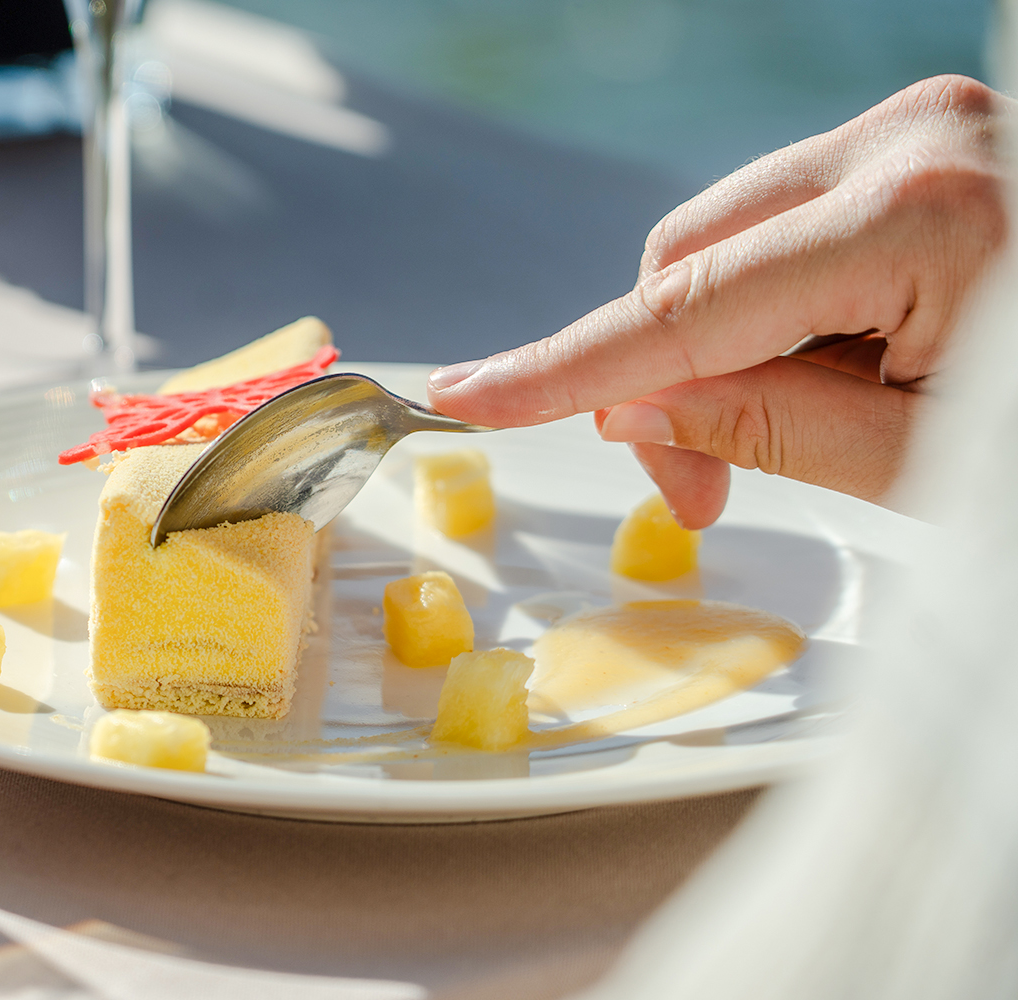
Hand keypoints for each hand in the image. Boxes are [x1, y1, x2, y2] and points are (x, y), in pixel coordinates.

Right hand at [427, 75, 1006, 527]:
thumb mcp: (928, 468)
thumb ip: (763, 424)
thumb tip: (632, 406)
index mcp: (923, 218)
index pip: (685, 309)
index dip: (563, 368)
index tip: (467, 395)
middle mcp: (916, 138)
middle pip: (689, 255)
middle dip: (661, 377)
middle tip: (702, 493)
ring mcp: (928, 126)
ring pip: (728, 235)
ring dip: (719, 342)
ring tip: (798, 428)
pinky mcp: (933, 141)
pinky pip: (788, 220)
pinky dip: (777, 305)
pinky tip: (841, 363)